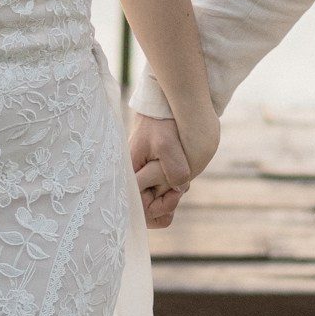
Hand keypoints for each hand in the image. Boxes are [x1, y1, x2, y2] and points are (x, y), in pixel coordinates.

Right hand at [130, 113, 194, 231]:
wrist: (164, 105)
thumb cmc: (161, 122)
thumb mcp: (167, 144)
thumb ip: (173, 170)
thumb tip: (178, 188)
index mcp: (131, 176)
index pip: (139, 210)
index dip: (160, 207)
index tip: (175, 192)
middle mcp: (133, 180)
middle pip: (147, 210)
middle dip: (167, 204)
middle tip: (181, 187)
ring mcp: (142, 177)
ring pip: (155, 201)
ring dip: (171, 196)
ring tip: (183, 179)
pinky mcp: (150, 172)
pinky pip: (160, 190)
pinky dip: (172, 188)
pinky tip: (181, 175)